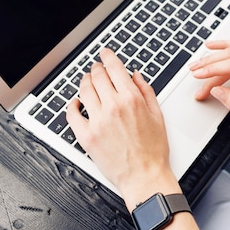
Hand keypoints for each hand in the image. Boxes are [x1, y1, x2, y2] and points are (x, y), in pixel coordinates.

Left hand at [66, 48, 179, 210]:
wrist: (144, 176)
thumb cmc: (153, 150)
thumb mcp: (158, 115)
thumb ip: (146, 91)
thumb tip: (135, 75)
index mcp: (132, 99)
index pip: (115, 68)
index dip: (108, 56)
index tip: (105, 53)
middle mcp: (113, 107)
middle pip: (97, 76)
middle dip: (96, 68)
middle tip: (97, 67)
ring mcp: (97, 121)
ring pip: (84, 90)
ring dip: (84, 81)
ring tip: (87, 81)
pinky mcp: (86, 136)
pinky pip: (72, 114)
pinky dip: (72, 105)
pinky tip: (76, 103)